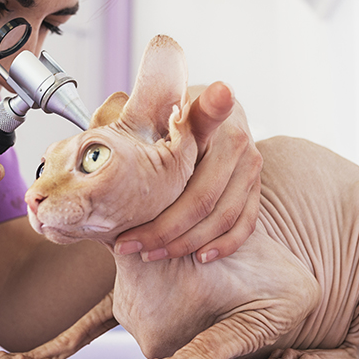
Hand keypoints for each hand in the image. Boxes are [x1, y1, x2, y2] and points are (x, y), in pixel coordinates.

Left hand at [114, 82, 261, 262]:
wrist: (217, 101)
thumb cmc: (177, 109)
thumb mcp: (157, 105)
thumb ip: (138, 117)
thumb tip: (101, 127)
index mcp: (213, 124)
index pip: (187, 170)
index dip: (164, 203)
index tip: (133, 230)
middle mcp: (239, 145)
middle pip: (201, 200)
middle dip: (162, 231)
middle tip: (128, 245)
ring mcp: (251, 168)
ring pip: (222, 217)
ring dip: (187, 242)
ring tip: (153, 253)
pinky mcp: (256, 187)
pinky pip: (245, 224)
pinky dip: (224, 244)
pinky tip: (200, 257)